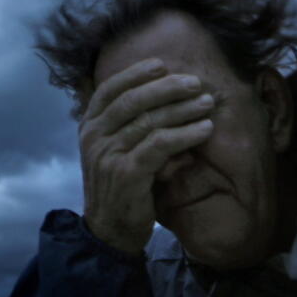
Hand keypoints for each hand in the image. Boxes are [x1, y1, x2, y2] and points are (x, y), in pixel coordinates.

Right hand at [78, 59, 215, 254]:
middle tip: (195, 83)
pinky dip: (184, 134)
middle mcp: (94, 136)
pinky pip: (159, 145)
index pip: (109, 89)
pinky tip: (204, 129)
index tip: (161, 65)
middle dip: (166, 88)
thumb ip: (126, 124)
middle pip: (132, 100)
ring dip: (182, 109)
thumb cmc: (118, 186)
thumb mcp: (113, 149)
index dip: (135, 73)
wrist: (109, 231)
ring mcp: (108, 155)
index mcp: (89, 126)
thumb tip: (159, 94)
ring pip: (148, 121)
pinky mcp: (126, 173)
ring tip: (206, 103)